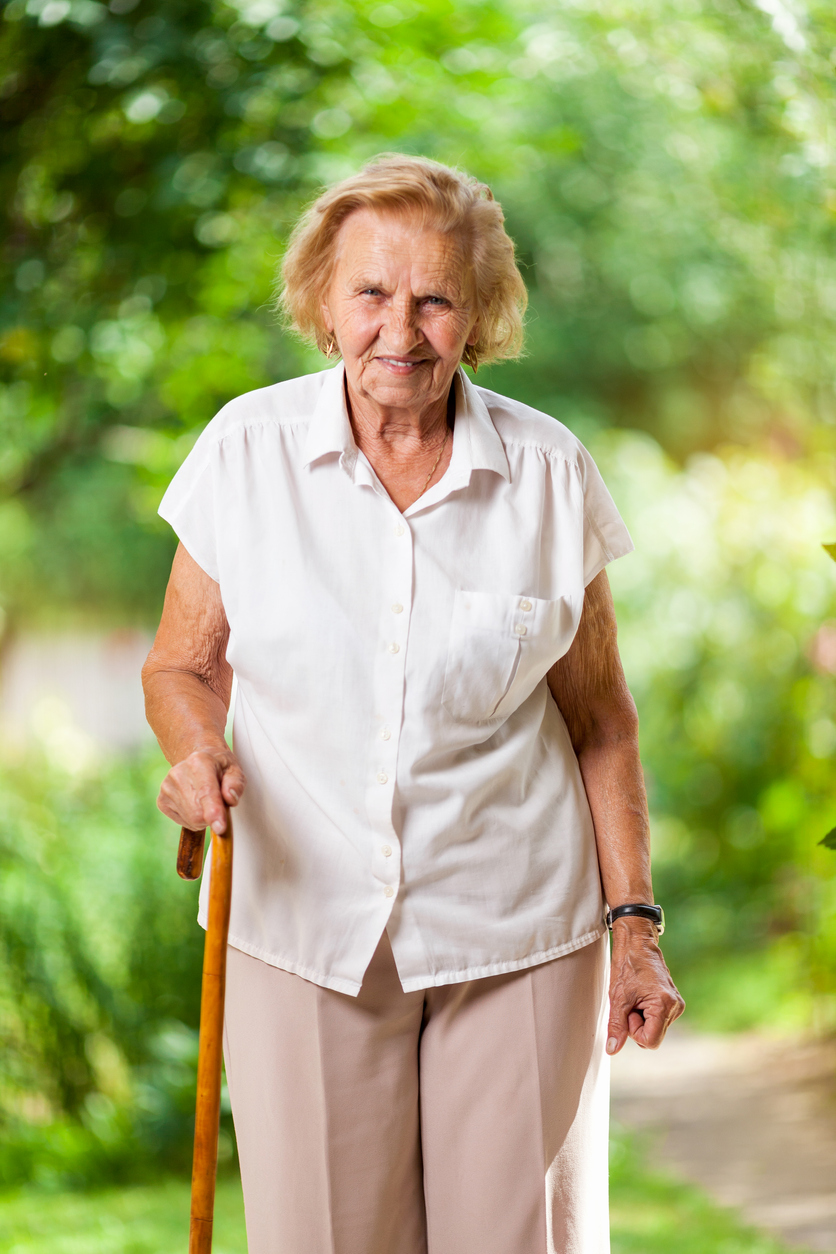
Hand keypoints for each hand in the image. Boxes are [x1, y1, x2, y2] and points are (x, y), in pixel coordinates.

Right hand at [157, 747, 245, 834]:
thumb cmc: (219, 766)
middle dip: (213, 814)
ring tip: (205, 800)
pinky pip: (183, 822)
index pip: (206, 792)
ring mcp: (167, 788)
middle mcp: (178, 773)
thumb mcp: (235, 769)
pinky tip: (195, 803)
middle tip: (218, 800)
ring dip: (204, 817)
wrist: (198, 758)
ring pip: (191, 820)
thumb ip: (236, 783)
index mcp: (199, 762)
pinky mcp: (161, 801)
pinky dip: (193, 819)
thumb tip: (230, 798)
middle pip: (198, 813)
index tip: (220, 828)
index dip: (213, 812)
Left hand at [606, 918, 683, 1054]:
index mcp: (665, 1005)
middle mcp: (675, 1007)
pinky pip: (657, 1020)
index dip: (634, 1031)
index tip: (628, 1011)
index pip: (650, 1041)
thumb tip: (613, 1050)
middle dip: (637, 1024)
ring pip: (654, 1029)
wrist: (637, 943)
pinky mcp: (673, 1003)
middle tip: (631, 1002)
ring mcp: (676, 1005)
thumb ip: (617, 1026)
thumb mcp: (618, 998)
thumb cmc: (627, 965)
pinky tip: (641, 996)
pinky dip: (646, 1013)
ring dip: (641, 1018)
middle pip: (652, 1036)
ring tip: (636, 997)